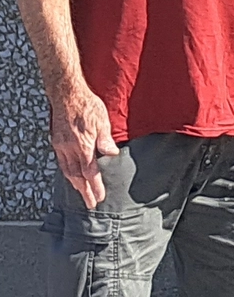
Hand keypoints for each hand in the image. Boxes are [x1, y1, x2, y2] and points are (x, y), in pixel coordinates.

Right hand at [49, 83, 118, 208]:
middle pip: (76, 176)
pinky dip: (67, 172)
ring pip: (67, 170)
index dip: (94, 187)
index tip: (99, 198)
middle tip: (90, 203)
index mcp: (82, 145)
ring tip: (82, 193)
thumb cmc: (87, 105)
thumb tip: (112, 154)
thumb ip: (106, 140)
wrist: (66, 93)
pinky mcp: (57, 141)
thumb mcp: (102, 121)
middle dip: (84, 191)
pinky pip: (61, 162)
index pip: (89, 172)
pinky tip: (72, 175)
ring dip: (75, 183)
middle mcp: (69, 148)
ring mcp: (61, 145)